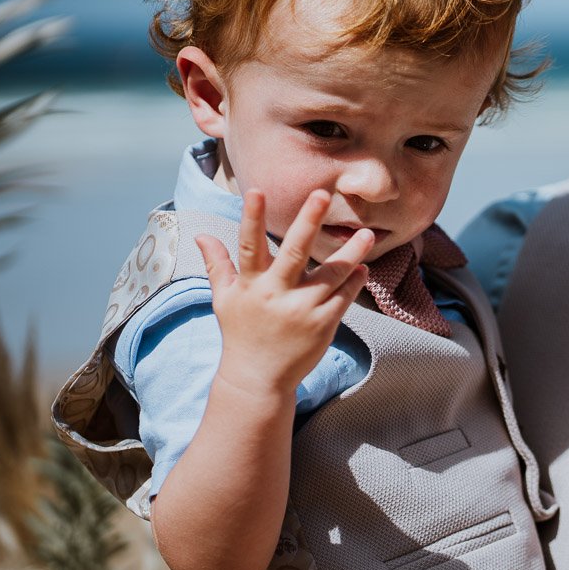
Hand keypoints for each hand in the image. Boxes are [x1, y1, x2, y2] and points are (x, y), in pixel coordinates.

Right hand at [194, 189, 371, 400]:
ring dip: (350, 253)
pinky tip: (363, 267)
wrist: (257, 378)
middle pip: (295, 252)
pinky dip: (354, 282)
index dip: (252, 218)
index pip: (249, 245)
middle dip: (308, 221)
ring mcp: (302, 310)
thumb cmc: (241, 333)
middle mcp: (276, 294)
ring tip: (367, 234)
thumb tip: (201, 235)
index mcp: (251, 284)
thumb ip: (217, 265)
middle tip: (322, 194)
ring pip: (331, 275)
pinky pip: (343, 298)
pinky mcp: (323, 325)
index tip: (257, 191)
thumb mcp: (224, 299)